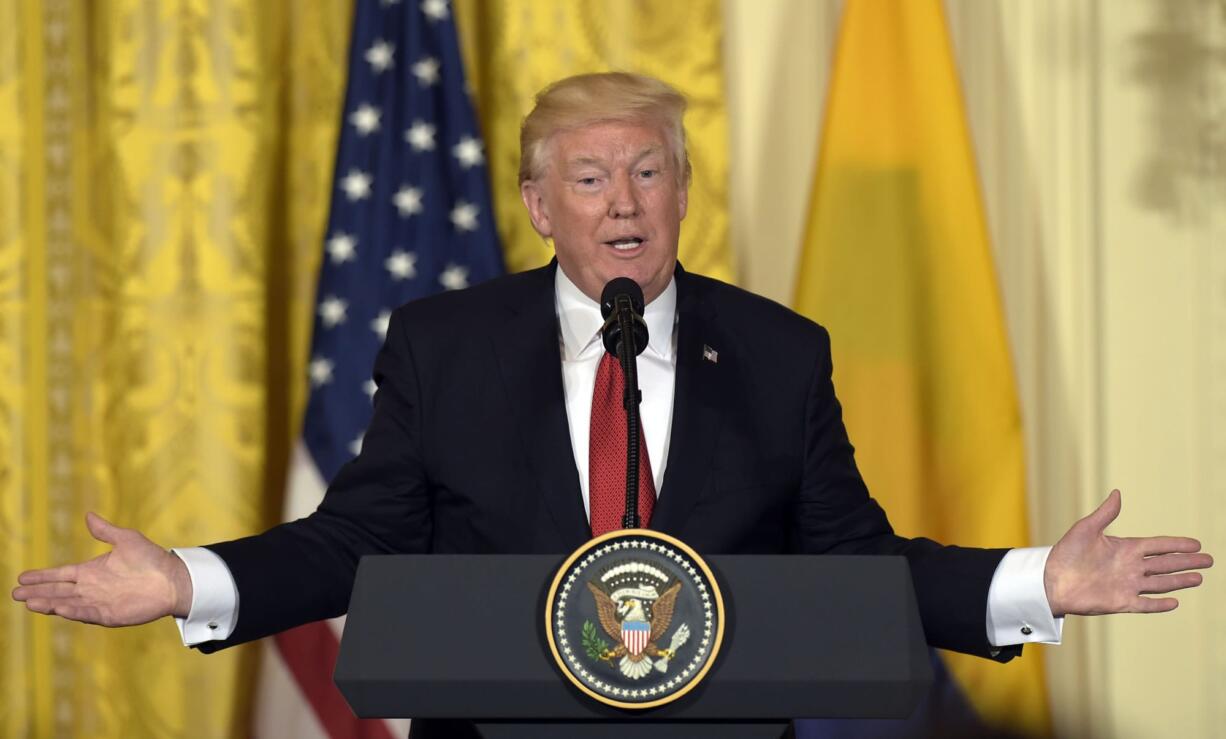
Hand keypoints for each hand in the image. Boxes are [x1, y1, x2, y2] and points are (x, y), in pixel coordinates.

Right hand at [12, 512, 192, 625]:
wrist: (173, 579)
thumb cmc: (152, 559)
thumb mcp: (127, 540)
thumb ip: (105, 531)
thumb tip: (88, 515)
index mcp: (92, 572)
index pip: (61, 575)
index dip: (42, 576)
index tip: (22, 577)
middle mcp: (92, 589)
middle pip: (59, 591)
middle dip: (38, 592)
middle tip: (16, 593)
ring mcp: (100, 603)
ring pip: (68, 604)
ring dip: (50, 603)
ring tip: (29, 602)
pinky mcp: (110, 615)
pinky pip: (87, 614)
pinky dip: (73, 612)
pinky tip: (58, 609)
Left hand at [1044, 490, 1212, 616]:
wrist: (1049, 580)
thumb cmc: (1065, 553)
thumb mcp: (1085, 529)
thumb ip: (1105, 514)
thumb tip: (1117, 493)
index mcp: (1124, 548)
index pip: (1157, 545)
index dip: (1176, 544)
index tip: (1196, 543)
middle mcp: (1129, 567)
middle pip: (1165, 564)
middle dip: (1186, 562)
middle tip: (1209, 560)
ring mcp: (1126, 585)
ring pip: (1160, 583)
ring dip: (1179, 581)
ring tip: (1199, 578)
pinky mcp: (1119, 602)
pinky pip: (1144, 604)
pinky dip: (1159, 604)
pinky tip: (1175, 602)